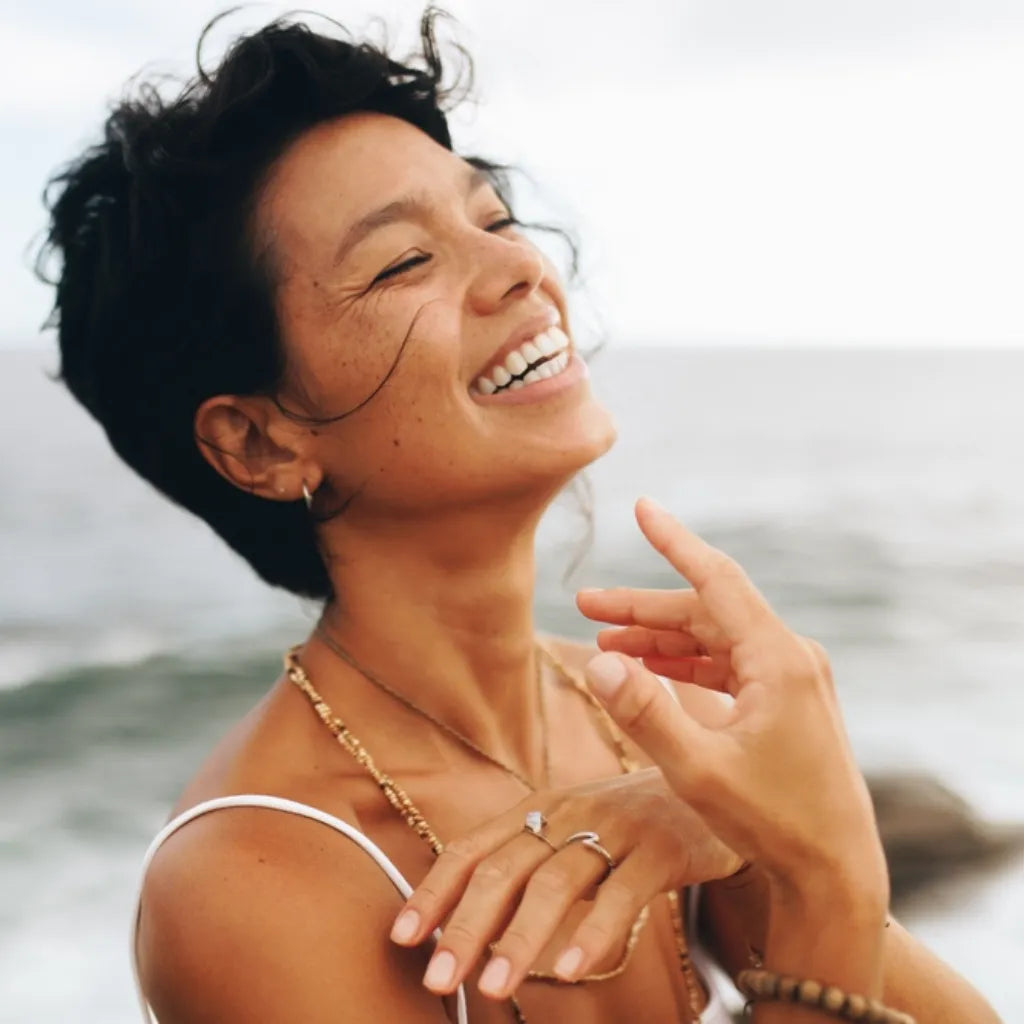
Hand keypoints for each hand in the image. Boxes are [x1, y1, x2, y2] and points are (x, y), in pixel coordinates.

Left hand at [390, 767, 741, 1000]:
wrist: (711, 778)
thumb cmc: (629, 818)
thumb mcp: (572, 828)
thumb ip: (528, 862)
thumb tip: (468, 916)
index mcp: (539, 806)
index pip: (473, 848)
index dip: (435, 890)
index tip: (403, 936)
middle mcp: (568, 811)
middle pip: (504, 868)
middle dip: (465, 925)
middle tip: (438, 979)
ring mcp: (615, 827)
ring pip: (555, 883)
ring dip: (519, 938)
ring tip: (492, 988)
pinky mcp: (660, 848)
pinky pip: (622, 894)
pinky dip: (593, 934)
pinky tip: (569, 971)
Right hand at [576, 498, 888, 905]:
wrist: (834, 871)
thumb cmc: (772, 821)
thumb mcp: (697, 769)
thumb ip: (644, 712)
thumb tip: (596, 659)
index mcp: (777, 659)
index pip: (717, 579)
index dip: (674, 541)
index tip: (642, 506)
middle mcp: (790, 656)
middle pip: (706, 611)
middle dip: (643, 608)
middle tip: (584, 603)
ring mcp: (793, 677)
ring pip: (715, 637)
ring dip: (661, 638)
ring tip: (606, 638)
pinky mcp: (788, 699)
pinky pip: (729, 664)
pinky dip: (686, 663)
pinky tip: (650, 669)